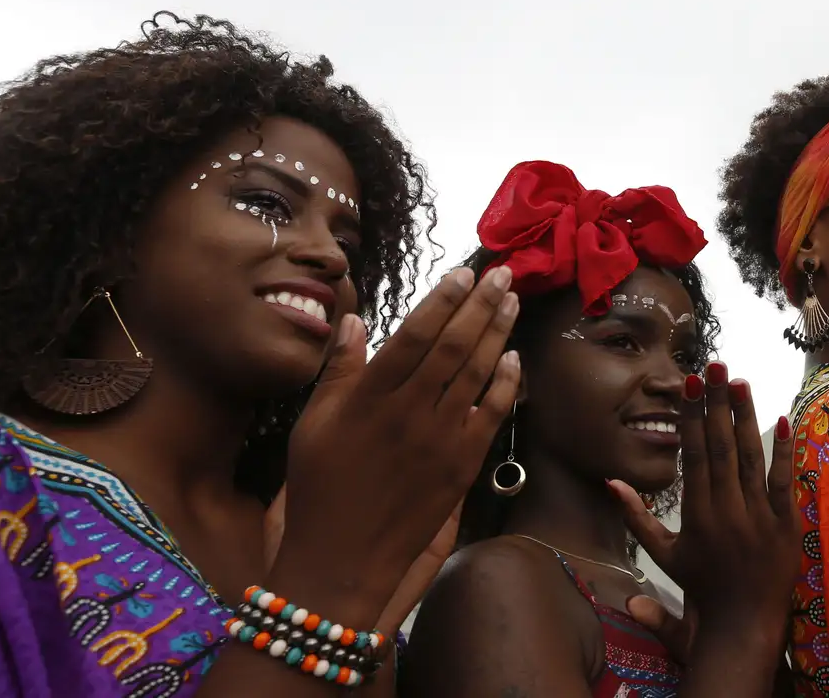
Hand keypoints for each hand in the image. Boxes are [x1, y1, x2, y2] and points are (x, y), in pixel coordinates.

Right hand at [267, 267, 520, 628]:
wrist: (344, 556)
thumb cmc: (321, 487)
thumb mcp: (313, 425)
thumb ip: (338, 370)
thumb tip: (353, 319)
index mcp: (369, 399)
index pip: (413, 335)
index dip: (442, 301)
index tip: (463, 273)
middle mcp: (408, 413)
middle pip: (453, 346)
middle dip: (481, 305)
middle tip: (503, 273)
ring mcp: (439, 440)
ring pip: (476, 374)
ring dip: (498, 333)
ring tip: (512, 301)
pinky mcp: (461, 466)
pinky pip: (490, 416)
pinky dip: (505, 384)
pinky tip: (515, 357)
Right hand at [611, 361, 800, 661]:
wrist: (743, 625)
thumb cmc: (702, 587)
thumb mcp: (664, 554)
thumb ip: (637, 517)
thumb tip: (610, 481)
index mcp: (697, 514)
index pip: (694, 455)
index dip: (692, 417)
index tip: (690, 384)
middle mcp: (727, 511)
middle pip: (721, 448)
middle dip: (717, 404)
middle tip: (716, 365)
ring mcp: (759, 517)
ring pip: (751, 458)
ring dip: (745, 417)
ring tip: (740, 381)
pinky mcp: (786, 524)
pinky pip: (785, 483)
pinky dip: (784, 452)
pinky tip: (780, 420)